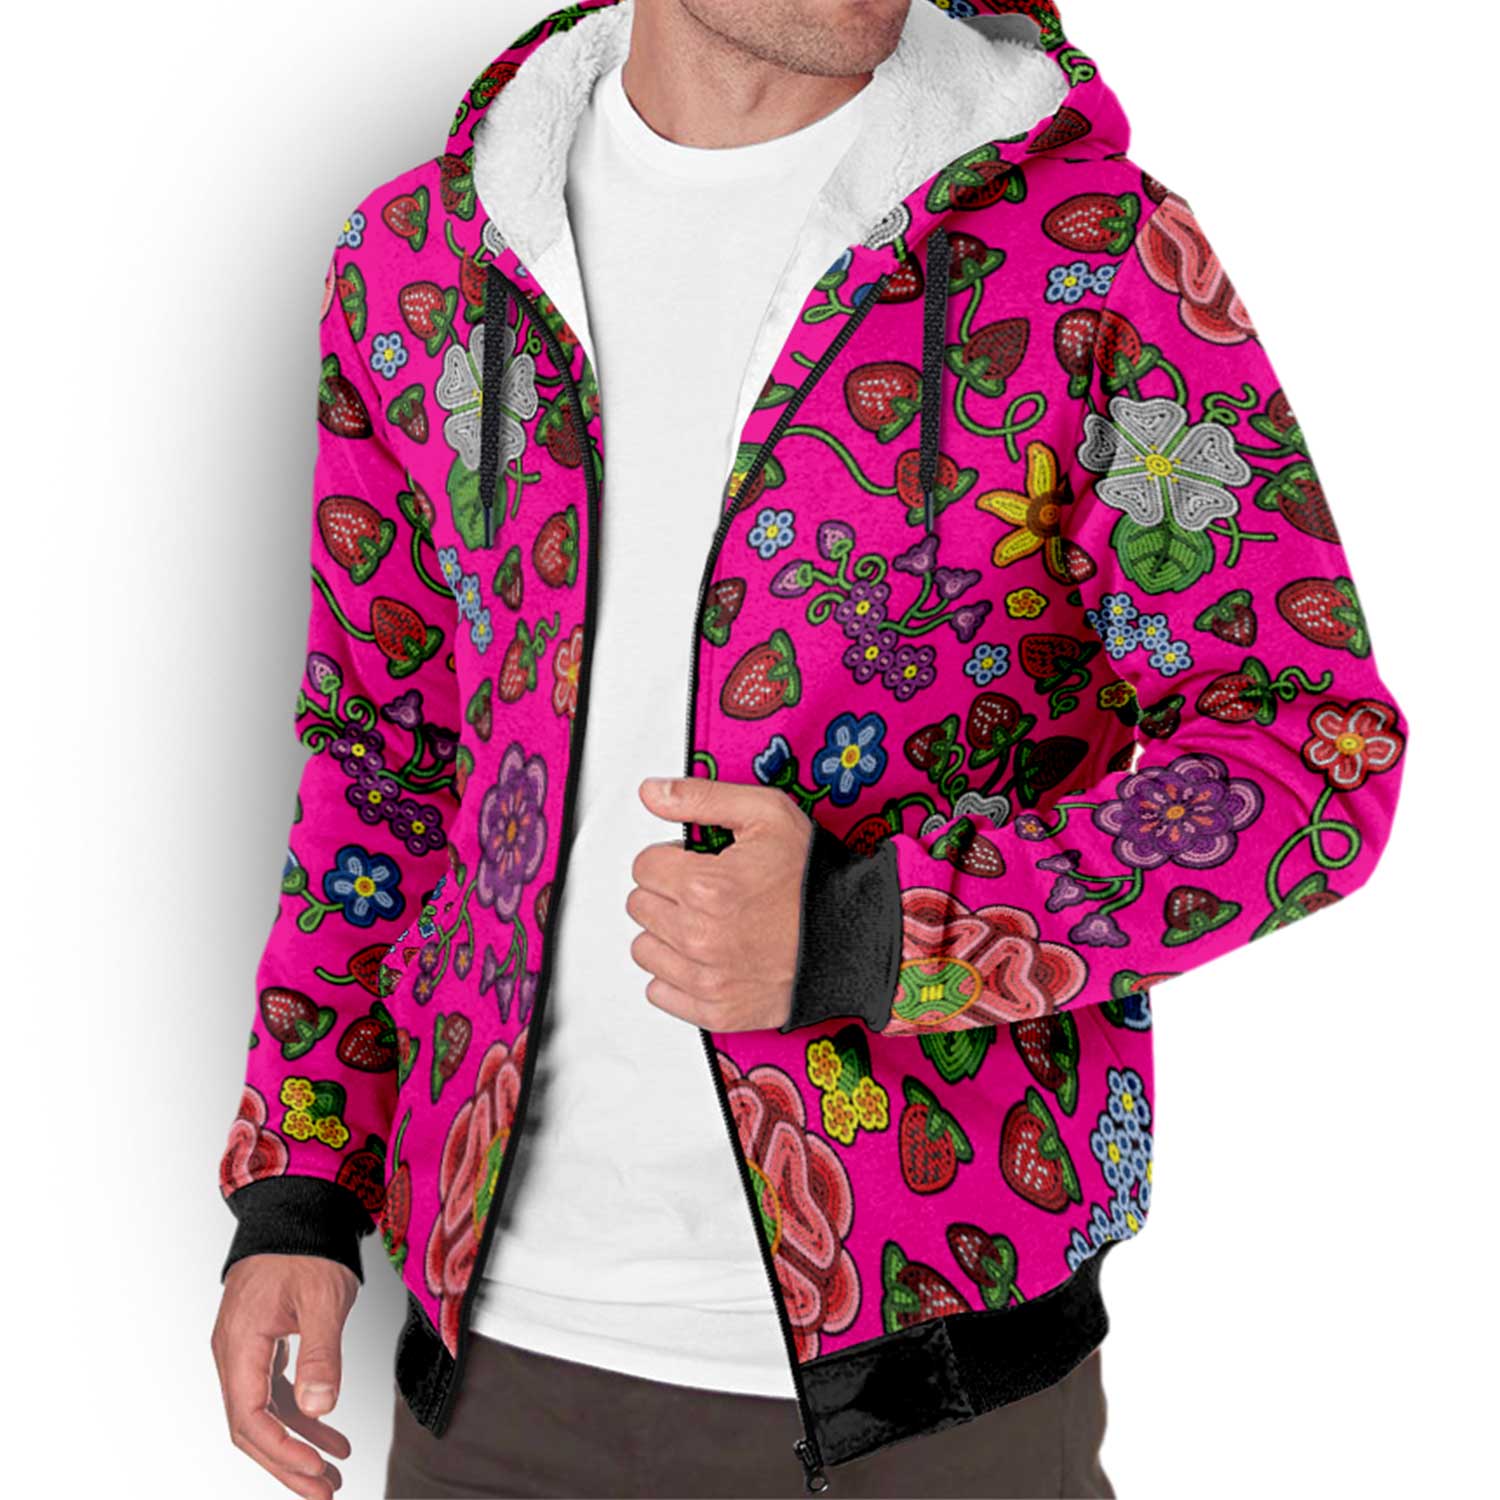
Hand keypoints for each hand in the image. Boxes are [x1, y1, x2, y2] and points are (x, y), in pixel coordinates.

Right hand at [212, 1253, 357, 1497]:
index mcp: (240, 1345)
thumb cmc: (305, 1245)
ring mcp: (245, 1350)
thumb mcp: (322, 1297)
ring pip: (264, 1415)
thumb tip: (320, 1407)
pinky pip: (275, 1393)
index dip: (281, 1452)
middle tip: (324, 1491)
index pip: (250, 1419)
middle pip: (252, 1428)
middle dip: (287, 1464)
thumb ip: (320, 1353)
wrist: (295, 1207)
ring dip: (297, 1446)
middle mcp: (234, 1354)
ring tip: (333, 1473)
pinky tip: (329, 1434)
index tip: (315, 1471)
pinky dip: (301, 1416)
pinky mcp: (262, 1344)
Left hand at [628, 777, 813, 1030]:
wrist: (857, 938)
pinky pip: (659, 992)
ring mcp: (706, 979)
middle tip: (708, 891)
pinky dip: (675, 975)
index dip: (671, 858)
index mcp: (705, 886)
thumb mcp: (766, 814)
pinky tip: (706, 957)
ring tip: (707, 923)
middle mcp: (700, 936)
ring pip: (645, 949)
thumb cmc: (816, 880)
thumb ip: (701, 798)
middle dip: (668, 893)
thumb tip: (651, 792)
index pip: (644, 866)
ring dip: (667, 934)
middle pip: (641, 906)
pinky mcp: (716, 1010)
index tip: (698, 863)